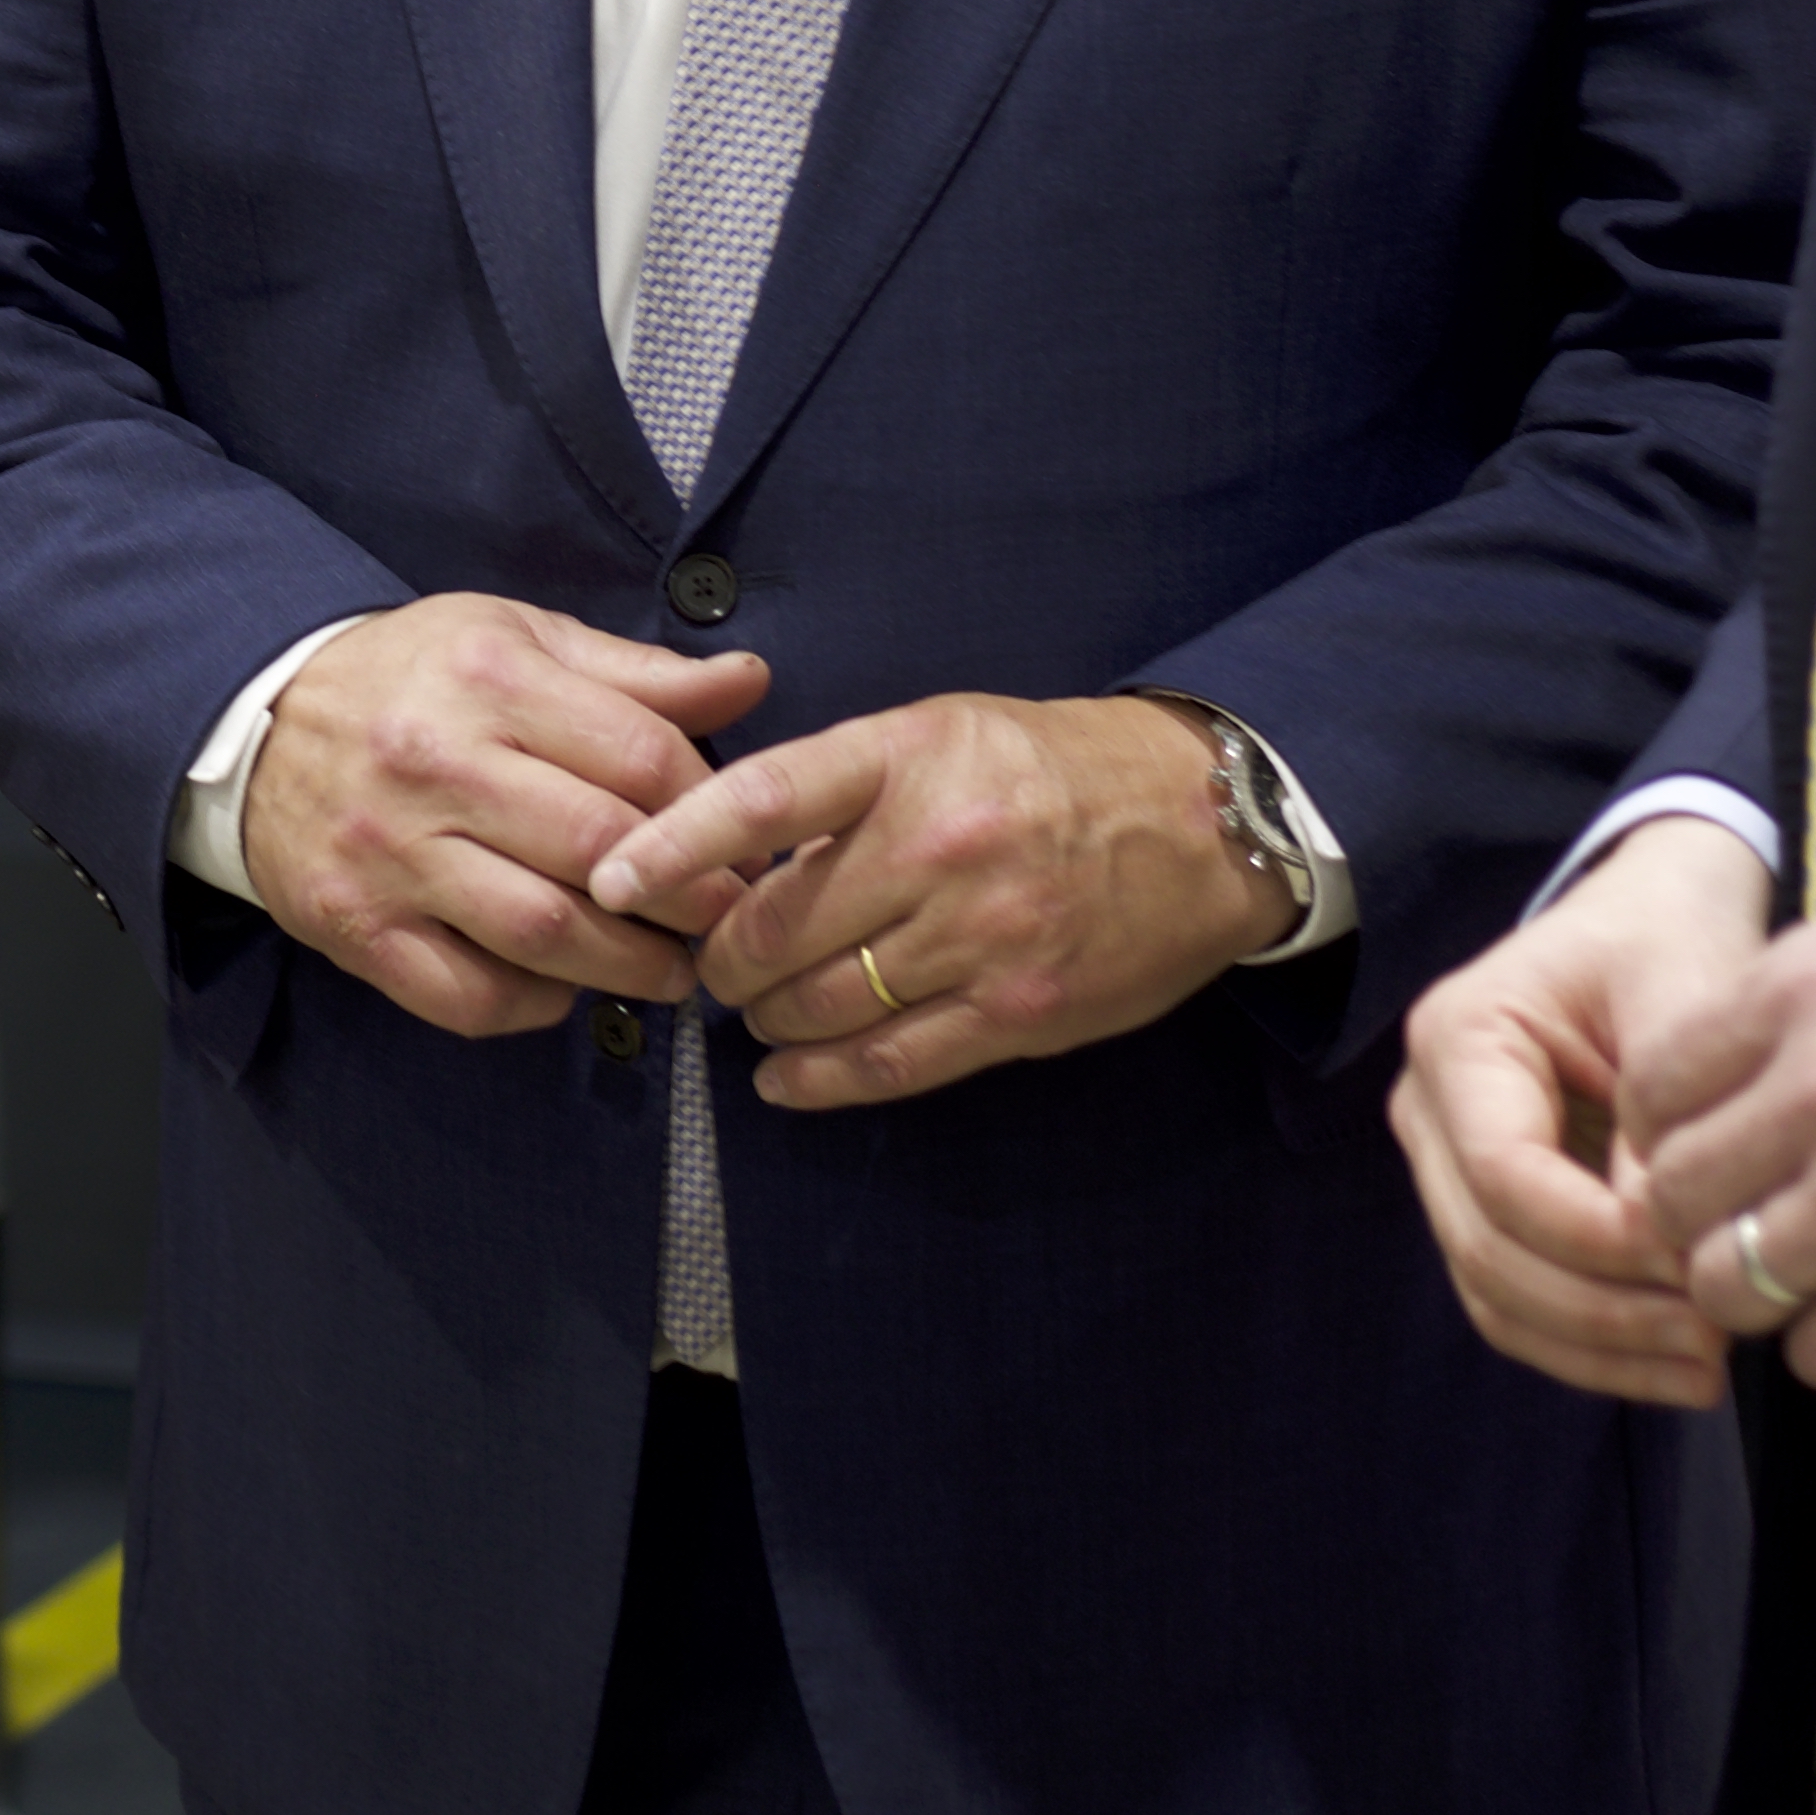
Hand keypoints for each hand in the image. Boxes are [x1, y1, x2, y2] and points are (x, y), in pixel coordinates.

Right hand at [242, 594, 774, 1035]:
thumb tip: (750, 683)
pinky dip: (536, 1006)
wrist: (257, 723)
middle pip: (599, 849)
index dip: (712, 810)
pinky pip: (469, 996)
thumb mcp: (516, 640)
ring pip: (542, 933)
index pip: (638, 756)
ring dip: (627, 967)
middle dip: (687, 898)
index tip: (745, 843)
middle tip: (726, 919)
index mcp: (488, 680)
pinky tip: (566, 987)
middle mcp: (436, 765)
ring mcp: (391, 856)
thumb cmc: (412, 679)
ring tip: (670, 970)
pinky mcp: (357, 929)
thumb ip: (636, 673)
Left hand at [587, 691, 1271, 1109]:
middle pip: (776, 927)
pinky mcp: (1016, 1016)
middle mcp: (939, 847)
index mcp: (909, 757)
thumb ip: (841, 788)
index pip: (764, 798)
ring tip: (754, 1007)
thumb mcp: (940, 732)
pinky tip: (783, 1079)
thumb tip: (734, 854)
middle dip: (720, 955)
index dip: (674, 844)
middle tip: (709, 959)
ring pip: (820, 1003)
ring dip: (764, 1017)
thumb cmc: (1050, 766)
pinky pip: (887, 1064)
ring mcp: (981, 939)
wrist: (1204, 822)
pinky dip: (817, 1082)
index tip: (612, 877)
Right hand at [1394, 812, 1772, 1408]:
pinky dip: (1590, 1349)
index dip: (1594, 1239)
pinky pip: (1518, 1301)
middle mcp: (1430, 1108)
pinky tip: (1675, 1365)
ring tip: (1709, 1367)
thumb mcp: (1681, 999)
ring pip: (1495, 1293)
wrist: (1654, 918)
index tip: (1697, 1264)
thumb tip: (1669, 1246)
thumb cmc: (1669, 940)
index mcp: (1459, 1037)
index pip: (1502, 1173)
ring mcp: (1449, 1164)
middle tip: (1716, 1336)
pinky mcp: (1488, 1208)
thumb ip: (1664, 1120)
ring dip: (1597, 1348)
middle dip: (1602, 1311)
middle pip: (1487, 1247)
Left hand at [1622, 884, 1815, 1401]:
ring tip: (1811, 1282)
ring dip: (1760, 1295)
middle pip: (1673, 1194)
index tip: (1705, 1154)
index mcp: (1800, 991)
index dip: (1666, 1134)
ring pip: (1731, 1285)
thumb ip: (1813, 1005)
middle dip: (1697, 1223)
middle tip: (1746, 1230)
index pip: (1651, 1086)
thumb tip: (1753, 1063)